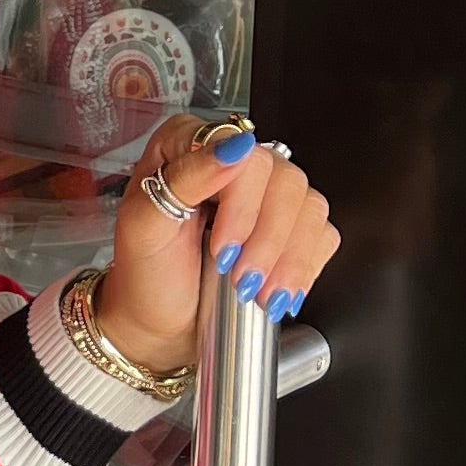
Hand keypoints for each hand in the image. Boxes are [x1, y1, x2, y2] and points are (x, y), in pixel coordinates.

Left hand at [97, 113, 340, 380]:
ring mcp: (267, 193)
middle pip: (284, 180)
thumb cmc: (145, 272)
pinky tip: (276, 288)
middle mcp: (234, 161)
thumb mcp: (143, 226)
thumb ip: (183, 179)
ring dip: (288, 258)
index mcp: (189, 145)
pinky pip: (322, 235)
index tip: (224, 248)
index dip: (241, 205)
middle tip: (239, 279)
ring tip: (255, 291)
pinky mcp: (291, 227)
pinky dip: (304, 267)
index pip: (241, 151)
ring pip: (310, 207)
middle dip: (265, 241)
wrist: (159, 321)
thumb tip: (233, 148)